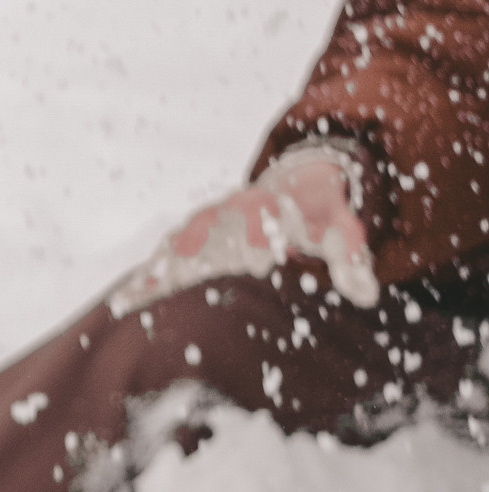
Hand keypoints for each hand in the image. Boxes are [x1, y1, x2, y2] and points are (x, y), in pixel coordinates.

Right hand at [108, 146, 376, 314]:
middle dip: (194, 245)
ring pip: (176, 242)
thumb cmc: (319, 215)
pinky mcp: (193, 244)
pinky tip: (124, 303)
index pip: (261, 213)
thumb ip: (352, 259)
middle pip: (205, 224)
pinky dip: (145, 279)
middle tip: (179, 267)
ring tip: (134, 294)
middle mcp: (227, 210)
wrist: (291, 189)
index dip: (260, 232)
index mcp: (266, 202)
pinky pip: (164, 261)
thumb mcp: (342, 231)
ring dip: (157, 266)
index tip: (262, 257)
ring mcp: (205, 226)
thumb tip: (367, 294)